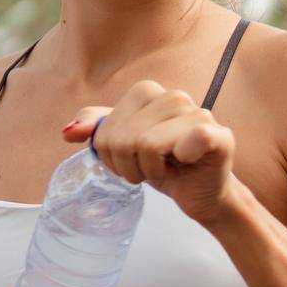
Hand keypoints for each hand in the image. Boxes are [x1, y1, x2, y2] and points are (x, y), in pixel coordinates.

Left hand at [61, 80, 241, 227]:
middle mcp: (176, 97)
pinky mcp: (218, 135)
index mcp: (150, 93)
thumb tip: (69, 132)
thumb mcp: (124, 146)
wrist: (201, 192)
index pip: (107, 127)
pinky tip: (185, 168)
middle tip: (150, 170)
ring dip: (152, 171)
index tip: (131, 161)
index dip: (111, 153)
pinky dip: (176, 167)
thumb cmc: (164, 166)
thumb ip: (97, 130)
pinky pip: (182, 147)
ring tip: (167, 171)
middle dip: (130, 166)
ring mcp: (199, 114)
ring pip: (147, 144)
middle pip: (124, 138)